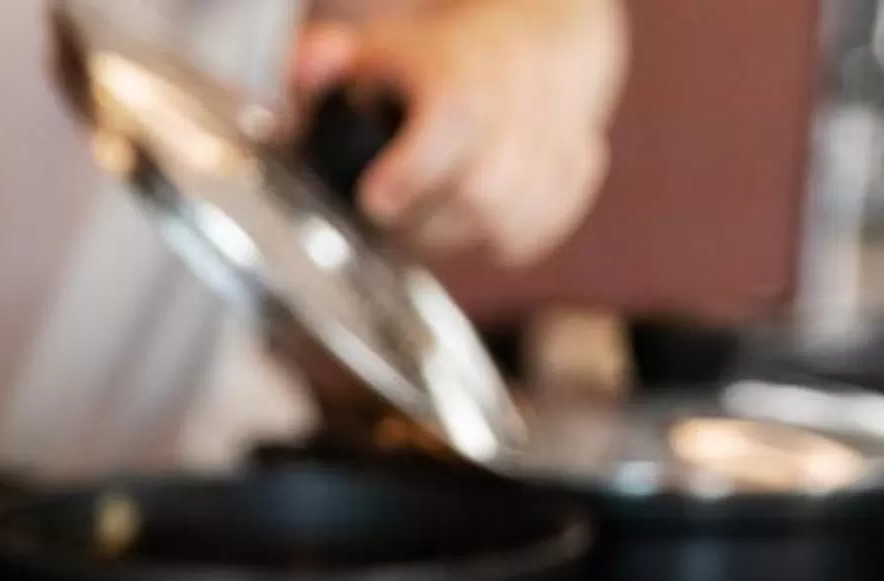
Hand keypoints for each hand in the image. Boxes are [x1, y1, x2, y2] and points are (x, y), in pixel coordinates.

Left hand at [291, 0, 625, 266]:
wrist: (532, 38)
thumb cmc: (439, 60)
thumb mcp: (372, 53)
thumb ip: (323, 66)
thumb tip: (308, 69)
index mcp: (460, 69)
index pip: (454, 116)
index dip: (413, 169)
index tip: (376, 199)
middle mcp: (516, 98)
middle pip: (484, 192)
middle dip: (429, 223)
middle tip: (397, 216)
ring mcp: (553, 134)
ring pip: (516, 221)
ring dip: (465, 236)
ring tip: (436, 217)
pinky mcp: (575, 168)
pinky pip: (542, 229)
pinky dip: (507, 238)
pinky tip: (481, 218)